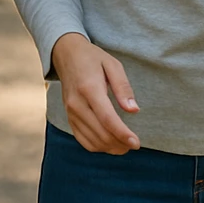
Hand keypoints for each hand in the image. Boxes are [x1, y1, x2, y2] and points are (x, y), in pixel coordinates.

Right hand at [50, 32, 139, 153]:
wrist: (66, 55)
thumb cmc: (92, 58)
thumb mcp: (112, 64)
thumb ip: (123, 87)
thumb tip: (134, 110)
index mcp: (89, 89)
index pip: (107, 119)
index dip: (123, 134)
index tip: (136, 143)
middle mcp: (77, 104)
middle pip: (100, 133)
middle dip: (120, 144)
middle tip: (135, 144)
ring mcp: (71, 112)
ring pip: (92, 141)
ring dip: (110, 147)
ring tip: (125, 146)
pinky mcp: (69, 118)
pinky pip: (82, 140)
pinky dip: (98, 146)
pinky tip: (110, 143)